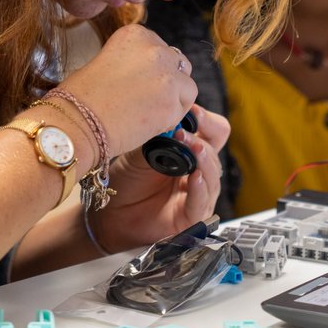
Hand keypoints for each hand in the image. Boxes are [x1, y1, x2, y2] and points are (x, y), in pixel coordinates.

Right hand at [58, 24, 196, 157]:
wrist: (77, 121)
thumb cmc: (81, 97)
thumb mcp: (106, 61)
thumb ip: (132, 61)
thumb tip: (147, 75)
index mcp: (135, 34)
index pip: (160, 47)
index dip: (154, 68)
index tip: (143, 82)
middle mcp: (155, 48)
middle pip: (178, 63)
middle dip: (168, 80)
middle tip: (149, 98)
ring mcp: (167, 74)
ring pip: (187, 85)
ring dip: (174, 98)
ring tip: (149, 112)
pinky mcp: (172, 101)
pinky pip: (184, 108)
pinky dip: (173, 116)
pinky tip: (151, 122)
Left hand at [90, 104, 229, 251]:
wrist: (110, 214)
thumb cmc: (127, 181)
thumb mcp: (141, 151)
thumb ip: (159, 135)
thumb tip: (172, 112)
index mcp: (190, 152)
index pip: (213, 131)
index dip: (206, 120)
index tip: (192, 110)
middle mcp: (199, 171)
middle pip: (217, 149)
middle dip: (203, 136)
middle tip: (184, 132)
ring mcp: (198, 194)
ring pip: (213, 174)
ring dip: (203, 159)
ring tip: (193, 149)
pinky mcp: (192, 217)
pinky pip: (202, 201)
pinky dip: (200, 188)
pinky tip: (196, 177)